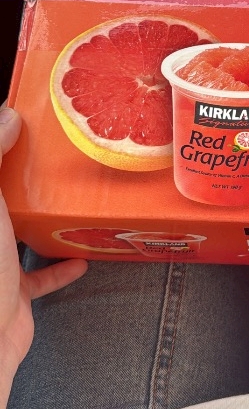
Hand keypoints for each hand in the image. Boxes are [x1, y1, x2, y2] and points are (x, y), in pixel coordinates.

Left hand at [0, 108, 87, 387]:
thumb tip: (7, 114)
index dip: (5, 149)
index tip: (28, 125)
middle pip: (4, 201)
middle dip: (27, 182)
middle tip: (58, 159)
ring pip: (19, 235)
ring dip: (45, 222)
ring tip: (74, 200)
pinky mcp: (12, 294)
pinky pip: (39, 275)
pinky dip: (61, 267)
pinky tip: (82, 257)